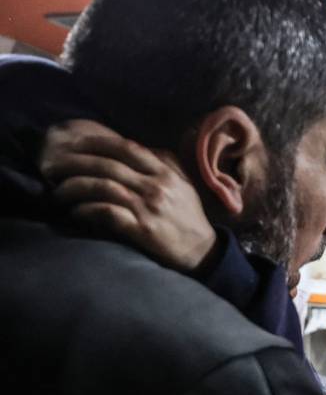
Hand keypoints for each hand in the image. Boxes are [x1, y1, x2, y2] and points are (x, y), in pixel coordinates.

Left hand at [40, 119, 216, 271]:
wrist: (202, 251)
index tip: (74, 143)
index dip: (97, 143)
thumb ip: (163, 164)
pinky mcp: (143, 230)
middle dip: (76, 164)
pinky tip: (75, 212)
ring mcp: (149, 208)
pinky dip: (86, 210)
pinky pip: (107, 213)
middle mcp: (157, 187)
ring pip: (103, 187)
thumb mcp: (182, 185)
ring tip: (58, 192)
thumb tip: (138, 148)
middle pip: (109, 165)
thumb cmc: (188, 217)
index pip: (127, 148)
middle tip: (53, 168)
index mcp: (166, 173)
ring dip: (75, 188)